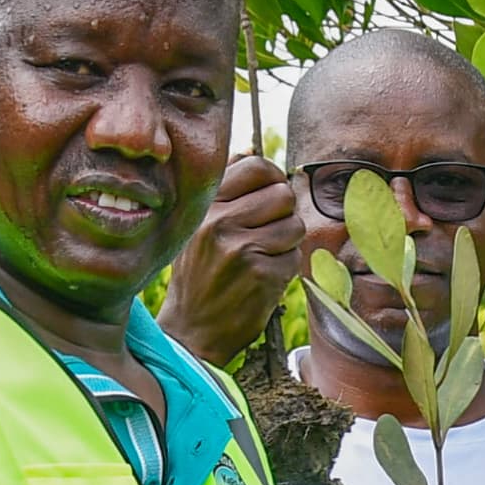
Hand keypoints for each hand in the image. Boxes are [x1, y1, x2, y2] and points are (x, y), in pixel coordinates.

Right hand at [159, 152, 301, 364]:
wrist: (189, 331)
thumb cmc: (198, 275)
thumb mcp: (196, 226)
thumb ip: (225, 192)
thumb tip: (254, 153)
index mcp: (206, 205)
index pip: (258, 167)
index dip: (274, 179)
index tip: (271, 195)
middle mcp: (221, 222)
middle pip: (284, 195)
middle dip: (283, 214)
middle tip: (267, 234)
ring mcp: (242, 249)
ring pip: (295, 226)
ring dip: (287, 243)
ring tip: (262, 258)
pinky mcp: (263, 276)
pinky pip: (295, 258)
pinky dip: (285, 269)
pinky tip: (262, 280)